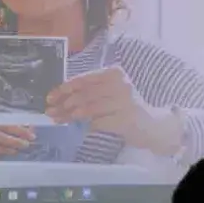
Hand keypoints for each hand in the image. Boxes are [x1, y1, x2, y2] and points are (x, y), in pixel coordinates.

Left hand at [46, 67, 180, 154]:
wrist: (153, 125)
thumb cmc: (127, 108)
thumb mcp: (110, 93)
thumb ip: (90, 93)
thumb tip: (60, 99)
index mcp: (114, 74)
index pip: (84, 79)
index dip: (65, 88)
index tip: (51, 97)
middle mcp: (120, 84)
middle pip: (85, 94)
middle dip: (64, 104)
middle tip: (51, 112)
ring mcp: (124, 102)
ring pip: (89, 108)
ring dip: (70, 116)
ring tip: (59, 120)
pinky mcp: (125, 119)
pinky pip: (98, 122)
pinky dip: (88, 126)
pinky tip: (83, 129)